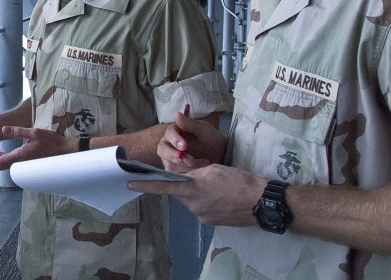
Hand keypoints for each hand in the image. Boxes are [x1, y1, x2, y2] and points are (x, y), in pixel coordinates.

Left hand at [0, 126, 67, 169]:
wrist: (64, 150)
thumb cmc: (51, 141)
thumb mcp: (33, 132)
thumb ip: (17, 131)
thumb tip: (3, 129)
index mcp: (21, 155)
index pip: (0, 161)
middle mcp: (21, 161)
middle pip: (1, 165)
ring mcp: (25, 162)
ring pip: (6, 164)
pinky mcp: (28, 160)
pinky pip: (12, 162)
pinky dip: (4, 159)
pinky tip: (1, 154)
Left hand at [127, 163, 265, 225]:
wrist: (261, 203)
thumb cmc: (238, 180)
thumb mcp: (213, 168)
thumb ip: (192, 171)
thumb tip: (179, 174)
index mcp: (193, 189)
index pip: (164, 186)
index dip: (146, 184)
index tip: (129, 183)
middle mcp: (193, 205)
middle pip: (179, 192)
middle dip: (182, 183)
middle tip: (198, 175)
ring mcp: (202, 216)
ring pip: (190, 200)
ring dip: (196, 191)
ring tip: (216, 186)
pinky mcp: (210, 222)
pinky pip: (200, 208)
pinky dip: (205, 200)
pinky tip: (220, 196)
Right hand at [157, 111, 225, 170]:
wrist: (219, 154)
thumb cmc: (210, 139)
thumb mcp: (203, 130)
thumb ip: (189, 124)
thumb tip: (176, 114)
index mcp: (174, 132)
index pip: (169, 134)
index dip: (175, 140)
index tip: (185, 146)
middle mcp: (168, 145)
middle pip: (162, 150)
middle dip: (175, 156)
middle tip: (191, 160)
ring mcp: (170, 158)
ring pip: (168, 164)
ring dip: (183, 166)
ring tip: (202, 164)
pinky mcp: (175, 170)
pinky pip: (174, 174)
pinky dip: (186, 173)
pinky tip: (198, 171)